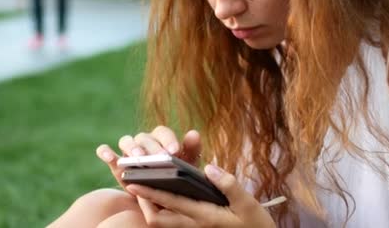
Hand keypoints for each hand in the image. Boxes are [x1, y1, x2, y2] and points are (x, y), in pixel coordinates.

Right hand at [96, 127, 201, 189]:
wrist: (159, 197)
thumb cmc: (176, 177)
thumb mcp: (187, 166)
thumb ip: (192, 150)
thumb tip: (193, 133)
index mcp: (161, 139)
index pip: (162, 133)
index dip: (168, 140)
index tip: (175, 151)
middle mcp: (143, 142)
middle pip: (145, 138)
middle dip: (152, 147)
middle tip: (160, 158)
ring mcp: (128, 152)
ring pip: (126, 141)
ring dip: (132, 147)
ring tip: (138, 156)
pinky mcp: (116, 164)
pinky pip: (107, 153)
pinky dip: (106, 152)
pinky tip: (108, 155)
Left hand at [126, 164, 276, 227]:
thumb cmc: (256, 224)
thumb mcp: (248, 204)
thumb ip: (228, 185)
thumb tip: (209, 167)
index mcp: (204, 217)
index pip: (170, 204)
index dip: (150, 193)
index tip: (132, 182)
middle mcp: (194, 225)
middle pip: (158, 218)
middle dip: (143, 202)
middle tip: (131, 183)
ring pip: (163, 220)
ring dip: (151, 205)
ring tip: (142, 185)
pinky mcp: (198, 227)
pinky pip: (173, 219)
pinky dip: (163, 207)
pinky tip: (163, 193)